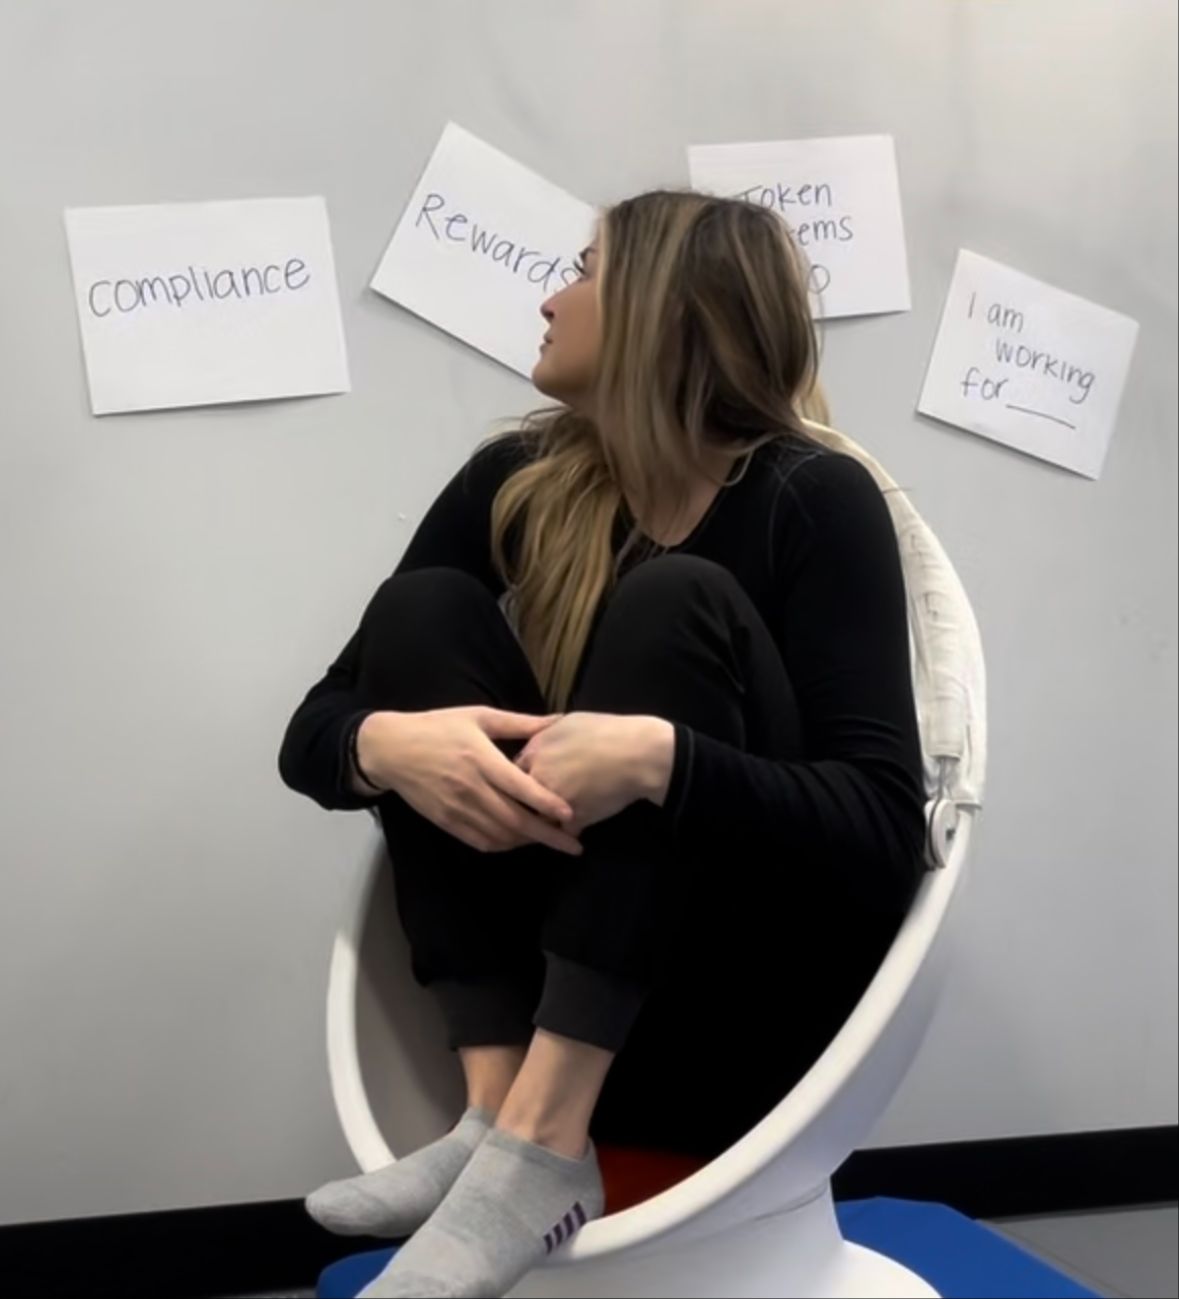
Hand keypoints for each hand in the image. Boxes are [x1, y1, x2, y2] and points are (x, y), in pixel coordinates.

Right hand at [356, 707, 582, 855]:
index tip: (570, 815)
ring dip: (527, 842)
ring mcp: (457, 809)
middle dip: (547, 836)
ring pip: (500, 836)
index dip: (547, 804)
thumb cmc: (438, 727)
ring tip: (550, 842)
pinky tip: (518, 842)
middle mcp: (471, 789)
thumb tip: (557, 720)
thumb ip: (519, 723)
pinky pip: (480, 841)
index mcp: (481, 760)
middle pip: (515, 821)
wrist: (391, 749)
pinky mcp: (446, 821)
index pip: (521, 789)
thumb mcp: (478, 716)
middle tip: (574, 845)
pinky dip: (503, 845)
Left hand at [515, 712, 674, 831]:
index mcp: (535, 751)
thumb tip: (536, 741)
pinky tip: (577, 827)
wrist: (638, 754)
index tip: (530, 780)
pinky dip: (570, 832)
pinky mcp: (573, 821)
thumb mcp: (569, 721)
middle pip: (519, 796)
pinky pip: (563, 832)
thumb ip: (545, 733)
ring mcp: (553, 801)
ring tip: (555, 818)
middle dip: (527, 801)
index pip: (512, 770)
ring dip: (545, 819)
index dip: (521, 777)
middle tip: (538, 803)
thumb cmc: (606, 731)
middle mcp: (538, 777)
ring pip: (538, 817)